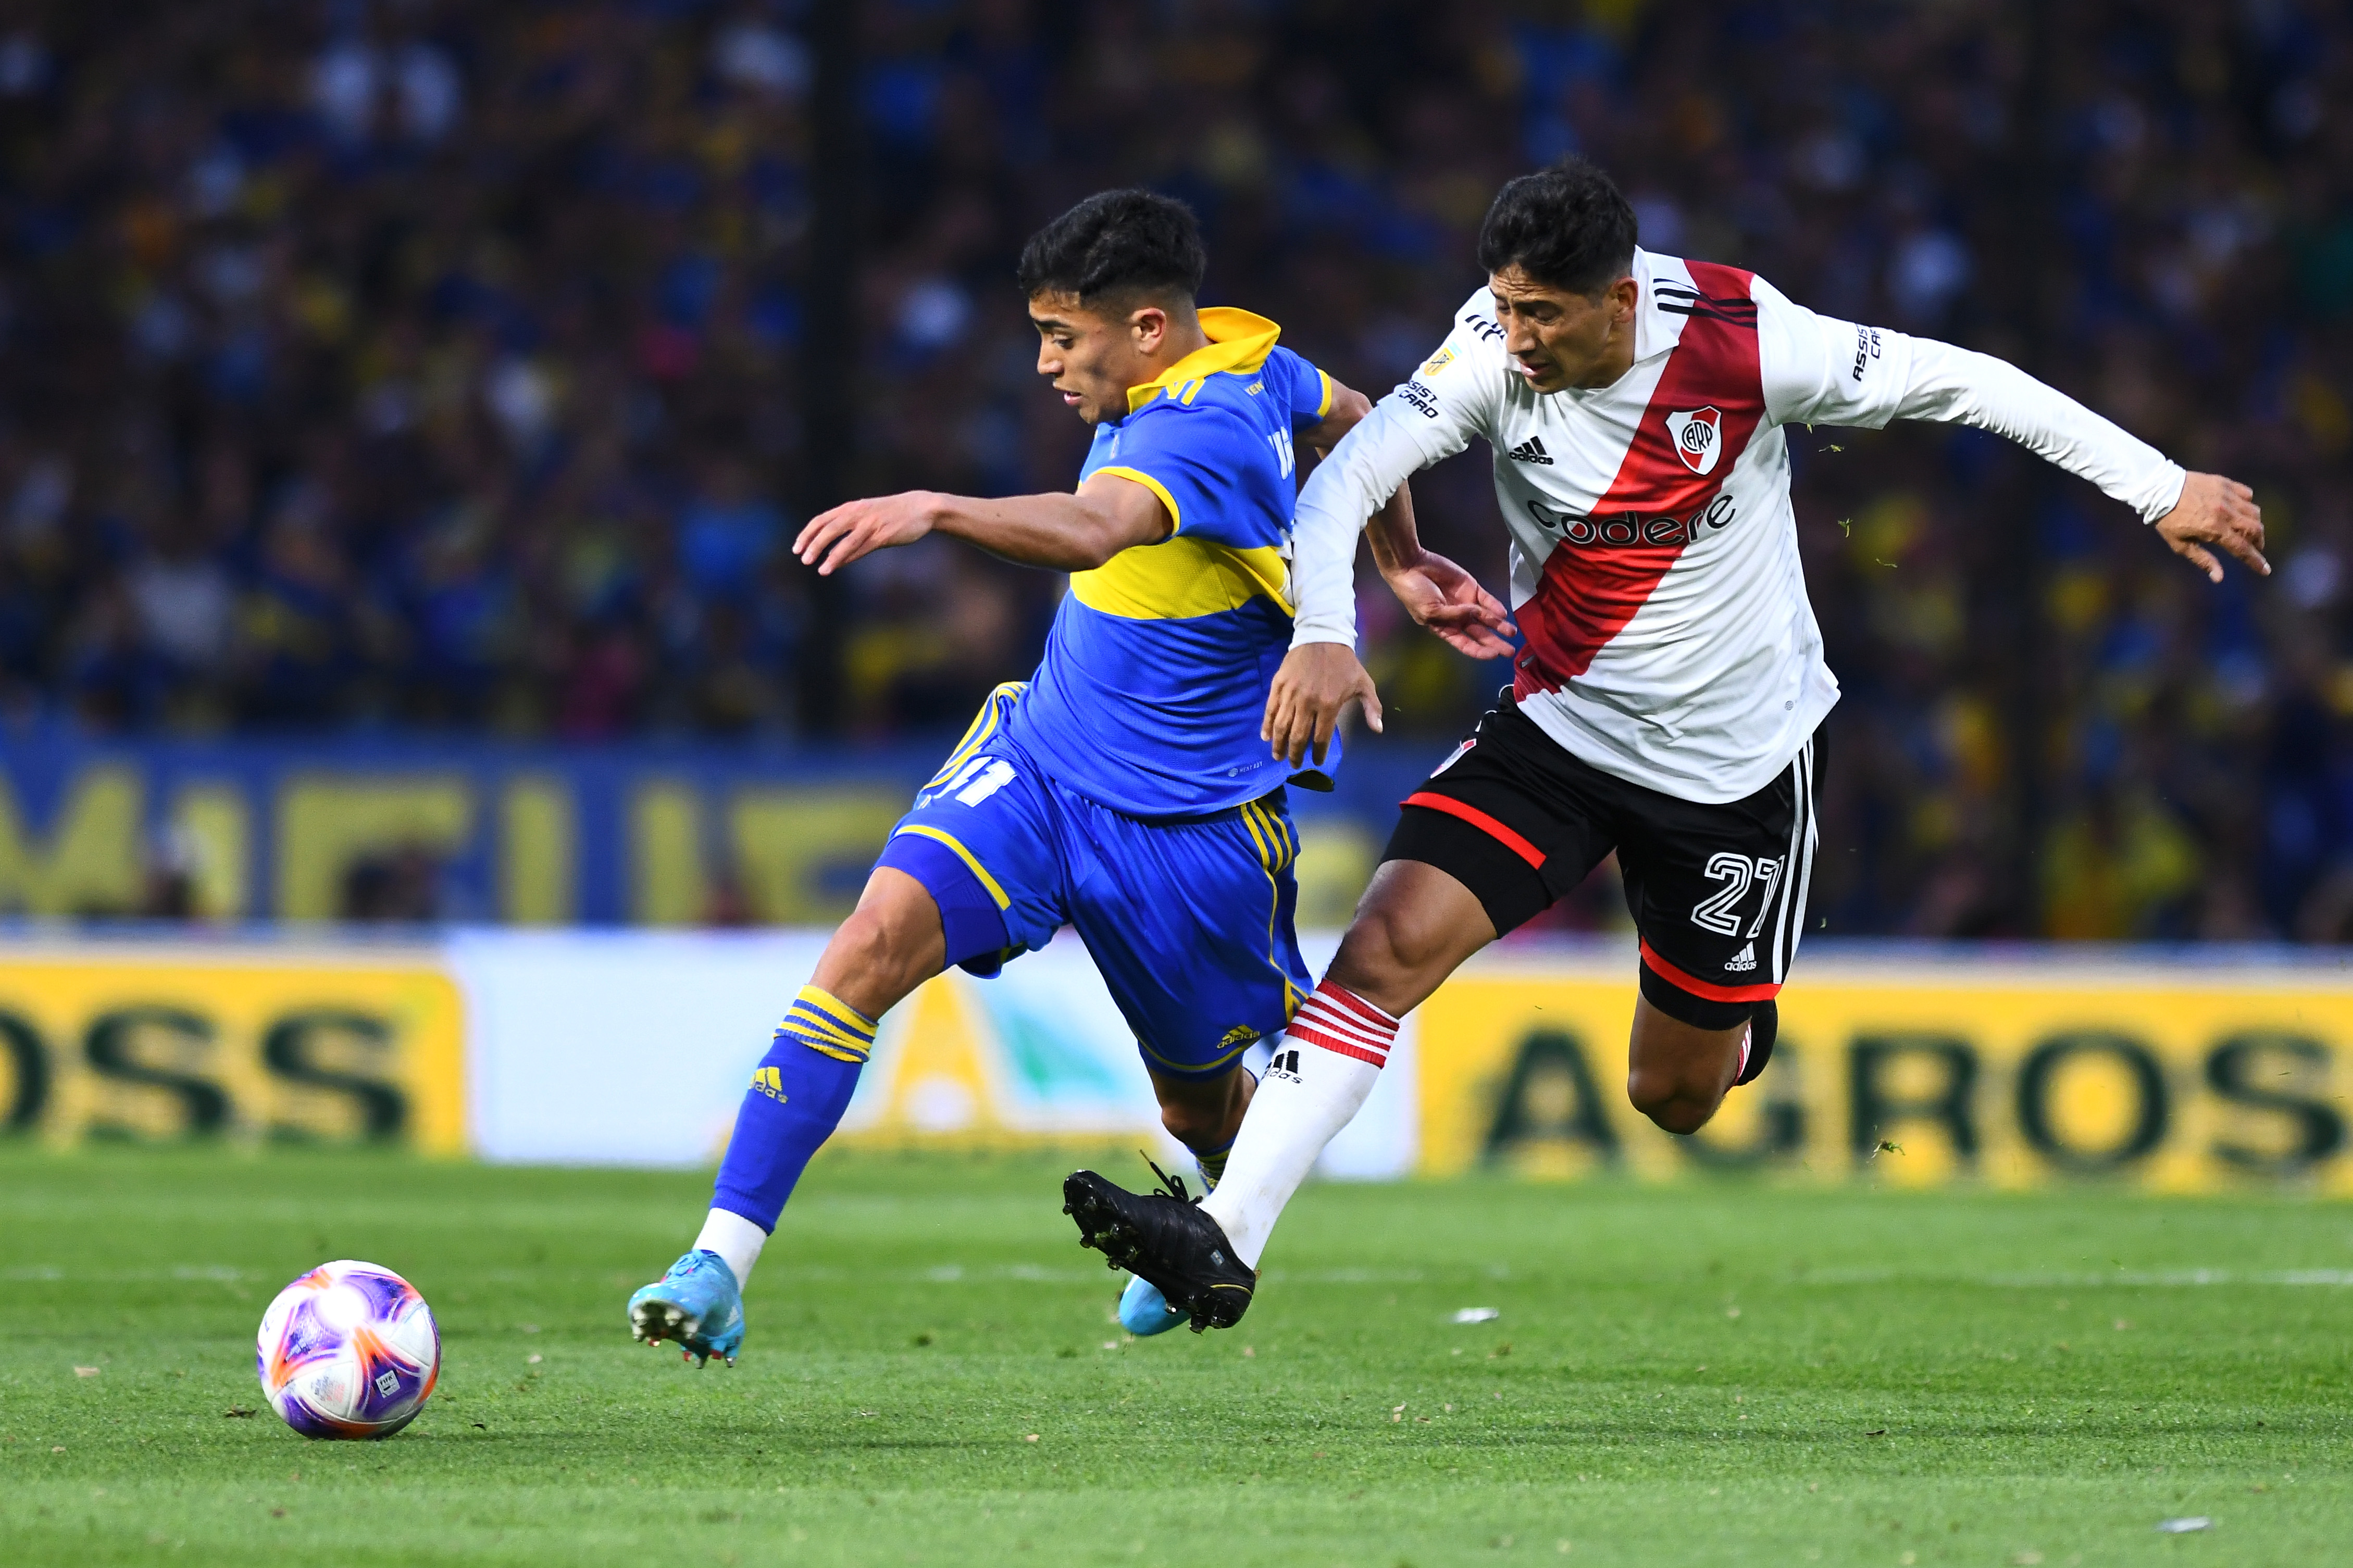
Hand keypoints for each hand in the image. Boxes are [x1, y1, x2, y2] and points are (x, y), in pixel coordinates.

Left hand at [793, 492, 941, 575]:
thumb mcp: (868, 515)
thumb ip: (850, 527)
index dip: (807, 534)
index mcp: (852, 508)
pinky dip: (848, 557)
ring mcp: (870, 524)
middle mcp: (858, 514)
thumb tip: (832, 549)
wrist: (921, 508)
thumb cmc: (893, 513)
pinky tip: (837, 566)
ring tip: (820, 570)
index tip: (796, 547)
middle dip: (814, 545)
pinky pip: (861, 548)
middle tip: (803, 559)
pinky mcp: (883, 536)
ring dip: (830, 556)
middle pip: (829, 529)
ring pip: (844, 540)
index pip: (822, 520)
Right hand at [1263, 643, 1382, 767]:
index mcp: (1329, 705)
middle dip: (1295, 754)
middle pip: (1298, 737)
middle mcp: (1307, 703)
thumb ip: (1371, 708)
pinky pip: (1270, 709)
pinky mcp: (1279, 685)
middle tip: (1294, 765)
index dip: (1318, 753)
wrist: (1322, 636)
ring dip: (1278, 744)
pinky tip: (1265, 736)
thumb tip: (1378, 729)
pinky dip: (1266, 725)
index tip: (1316, 762)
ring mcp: (1291, 694)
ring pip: (1281, 726)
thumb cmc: (1345, 663)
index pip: (1321, 738)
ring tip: (1277, 756)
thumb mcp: (1364, 683)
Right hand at [1381, 549, 1517, 658]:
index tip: (1493, 655)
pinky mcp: (1471, 588)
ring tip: (1512, 633)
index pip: (1465, 644)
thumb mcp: (1430, 611)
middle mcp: (1458, 618)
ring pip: (1486, 617)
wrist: (1411, 566)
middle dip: (1495, 643)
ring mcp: (1466, 603)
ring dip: (1499, 626)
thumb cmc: (1414, 593)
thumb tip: (1474, 613)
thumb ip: (1452, 615)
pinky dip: (1494, 605)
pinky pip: (1486, 599)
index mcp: (1445, 628)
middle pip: (1480, 634)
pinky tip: (1502, 613)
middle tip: (1510, 651)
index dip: (1479, 651)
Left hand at [2155, 473, 2266, 582]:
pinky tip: (2239, 510)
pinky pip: (2247, 494)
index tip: (2265, 571)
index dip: (2255, 561)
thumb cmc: (2167, 519)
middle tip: (2254, 549)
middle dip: (2258, 543)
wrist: (2158, 489)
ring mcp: (2227, 496)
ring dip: (2255, 524)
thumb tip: (2219, 578)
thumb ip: (2203, 560)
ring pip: (2254, 512)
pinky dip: (2247, 503)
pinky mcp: (2225, 483)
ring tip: (2247, 531)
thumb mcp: (2180, 545)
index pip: (2242, 549)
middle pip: (2255, 530)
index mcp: (2214, 529)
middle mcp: (2225, 512)